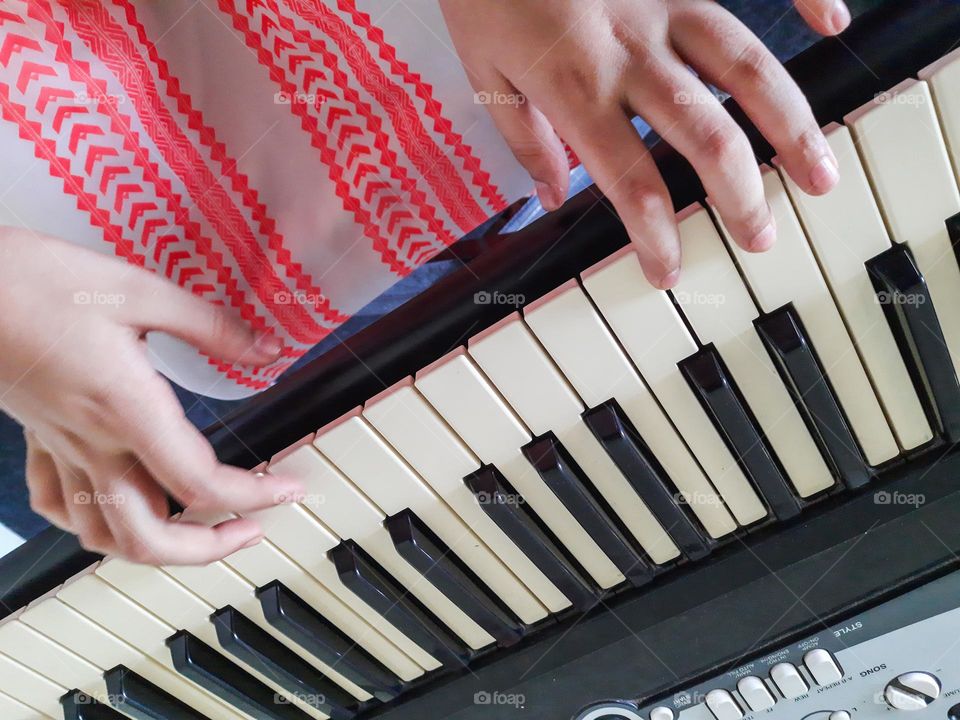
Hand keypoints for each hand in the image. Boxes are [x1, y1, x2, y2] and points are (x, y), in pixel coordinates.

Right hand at [0, 227, 302, 563]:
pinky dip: (95, 523)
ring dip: (156, 547)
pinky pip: (60, 505)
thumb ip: (209, 325)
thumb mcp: (137, 289)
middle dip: (208, 550)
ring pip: (102, 535)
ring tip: (197, 530)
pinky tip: (119, 505)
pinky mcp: (38, 438)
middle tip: (250, 530)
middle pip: (148, 538)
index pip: (200, 483)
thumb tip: (265, 349)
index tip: (288, 490)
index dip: (254, 497)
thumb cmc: (35, 280)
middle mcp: (92, 442)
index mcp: (126, 409)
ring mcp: (60, 447)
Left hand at [441, 0, 849, 286]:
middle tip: (761, 237)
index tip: (668, 270)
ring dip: (788, 126)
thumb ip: (525, 139)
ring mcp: (665, 4)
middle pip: (705, 136)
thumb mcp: (483, 73)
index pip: (630, 182)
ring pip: (744, 68)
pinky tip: (832, 23)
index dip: (655, 237)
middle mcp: (632, 52)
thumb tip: (553, 198)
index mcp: (577, 87)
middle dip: (740, 197)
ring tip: (817, 173)